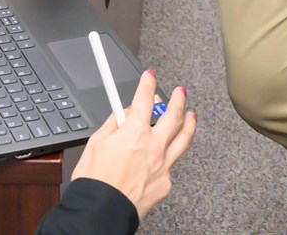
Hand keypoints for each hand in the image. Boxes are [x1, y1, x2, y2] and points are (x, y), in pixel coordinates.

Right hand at [69, 69, 196, 218]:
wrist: (102, 209)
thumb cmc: (95, 180)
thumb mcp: (96, 143)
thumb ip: (113, 124)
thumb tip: (123, 114)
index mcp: (134, 132)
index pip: (144, 99)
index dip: (147, 83)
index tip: (150, 76)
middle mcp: (153, 146)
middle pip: (173, 115)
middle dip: (178, 99)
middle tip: (180, 92)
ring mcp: (163, 165)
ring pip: (183, 139)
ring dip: (189, 123)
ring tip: (191, 115)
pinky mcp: (166, 183)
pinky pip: (171, 164)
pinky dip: (170, 156)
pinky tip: (169, 154)